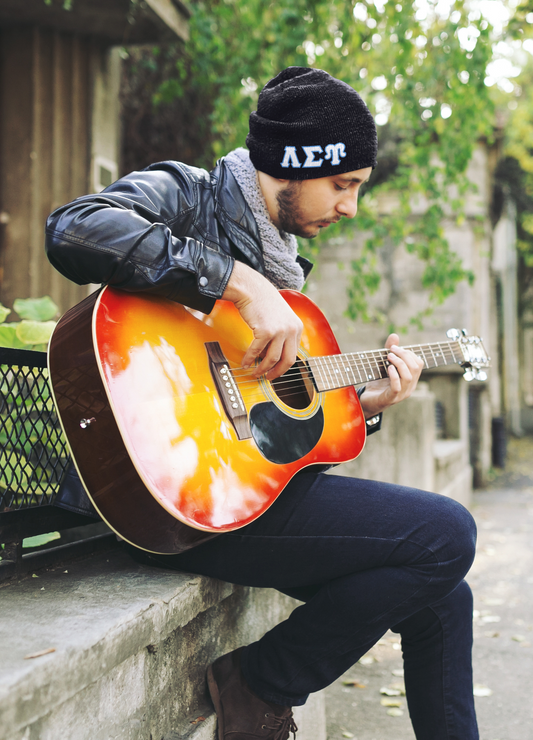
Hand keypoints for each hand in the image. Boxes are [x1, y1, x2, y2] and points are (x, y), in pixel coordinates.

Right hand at [222, 261, 302, 378]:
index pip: (294, 353)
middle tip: (268, 378)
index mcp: (297, 327)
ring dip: (262, 369)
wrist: (252, 289)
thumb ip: (282, 334)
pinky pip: (257, 351)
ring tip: (255, 373)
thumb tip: (273, 356)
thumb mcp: (280, 318)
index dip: (284, 365)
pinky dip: (250, 359)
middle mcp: (291, 329)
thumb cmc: (263, 302)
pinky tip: (245, 363)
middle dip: (277, 373)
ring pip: (272, 359)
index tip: (276, 371)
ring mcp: (279, 331)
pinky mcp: (266, 331)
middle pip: (287, 360)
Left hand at [359, 333, 423, 418]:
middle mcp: (409, 387)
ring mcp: (401, 394)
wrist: (366, 401)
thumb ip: (390, 352)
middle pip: (415, 368)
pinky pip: (397, 387)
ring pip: (408, 377)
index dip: (409, 353)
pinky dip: (394, 375)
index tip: (395, 347)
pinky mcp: (391, 398)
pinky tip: (388, 368)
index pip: (418, 363)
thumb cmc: (377, 384)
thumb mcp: (384, 366)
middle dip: (404, 355)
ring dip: (399, 363)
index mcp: (410, 379)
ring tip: (388, 356)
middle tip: (391, 350)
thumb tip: (394, 335)